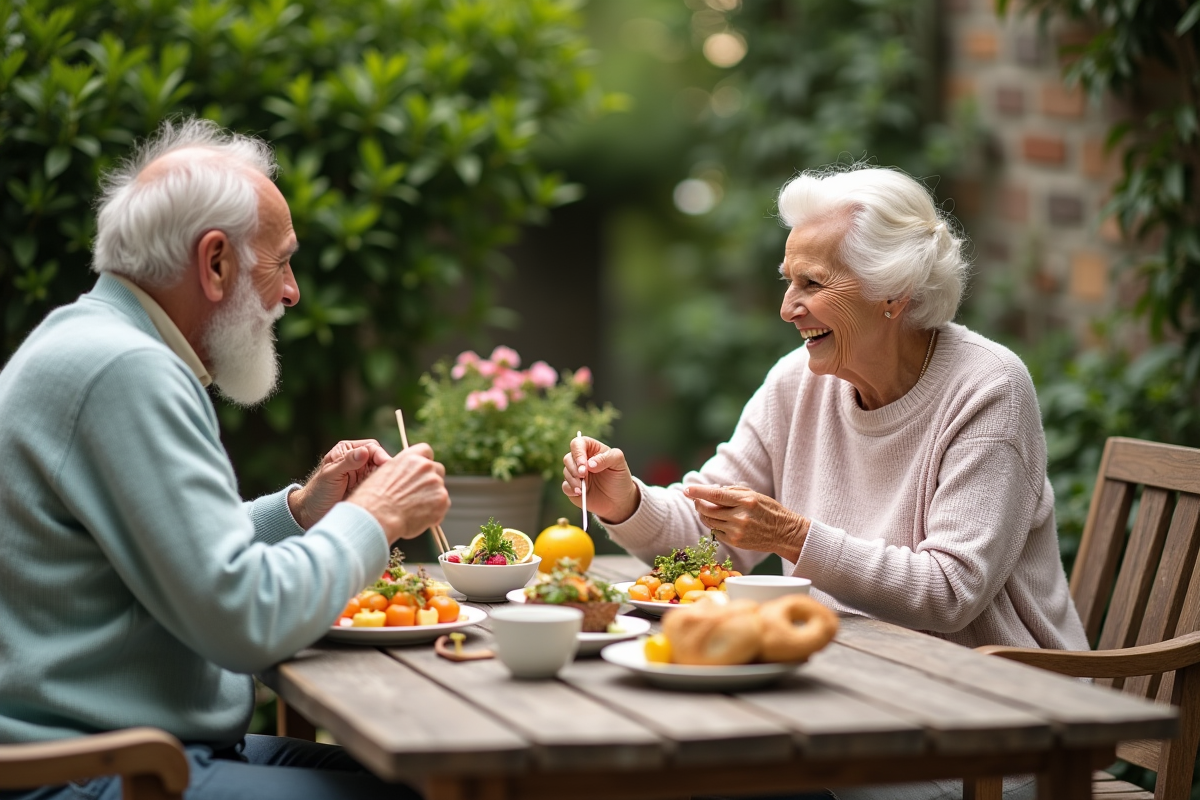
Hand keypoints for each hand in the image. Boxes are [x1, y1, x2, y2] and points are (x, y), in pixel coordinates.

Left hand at [289, 439, 391, 528]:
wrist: (311, 514)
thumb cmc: (317, 492)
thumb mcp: (331, 475)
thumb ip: (347, 462)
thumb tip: (364, 451)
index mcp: (347, 451)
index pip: (371, 448)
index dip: (380, 455)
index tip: (385, 464)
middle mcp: (357, 461)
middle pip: (380, 459)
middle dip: (386, 467)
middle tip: (391, 478)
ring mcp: (363, 475)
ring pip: (382, 473)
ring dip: (386, 479)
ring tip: (390, 488)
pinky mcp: (367, 489)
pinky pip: (380, 486)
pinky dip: (384, 489)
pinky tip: (386, 495)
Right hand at [345, 444, 449, 544]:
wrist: (378, 516)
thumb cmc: (374, 499)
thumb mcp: (383, 474)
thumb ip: (401, 471)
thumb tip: (407, 478)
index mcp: (410, 457)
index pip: (426, 451)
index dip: (425, 461)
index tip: (422, 471)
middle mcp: (425, 466)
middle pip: (437, 470)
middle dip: (431, 481)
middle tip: (419, 495)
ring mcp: (436, 482)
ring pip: (440, 489)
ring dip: (432, 498)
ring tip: (415, 510)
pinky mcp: (442, 499)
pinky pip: (443, 505)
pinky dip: (435, 512)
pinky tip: (420, 518)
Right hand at [561, 436, 639, 523]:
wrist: (619, 500)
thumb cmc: (619, 478)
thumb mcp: (619, 463)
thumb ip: (606, 458)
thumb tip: (590, 463)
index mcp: (591, 449)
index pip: (578, 444)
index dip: (578, 453)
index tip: (584, 465)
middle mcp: (581, 460)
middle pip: (568, 458)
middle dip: (574, 468)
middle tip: (583, 476)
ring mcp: (576, 474)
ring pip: (566, 472)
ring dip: (573, 480)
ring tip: (584, 488)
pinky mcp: (572, 487)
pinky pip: (565, 486)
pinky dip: (570, 489)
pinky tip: (580, 493)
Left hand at [683, 484, 809, 562]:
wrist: (784, 532)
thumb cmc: (768, 510)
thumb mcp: (754, 494)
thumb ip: (732, 491)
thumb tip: (711, 490)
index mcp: (745, 501)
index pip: (715, 495)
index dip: (699, 492)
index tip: (687, 490)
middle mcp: (740, 516)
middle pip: (708, 510)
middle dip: (698, 504)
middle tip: (696, 499)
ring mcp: (737, 531)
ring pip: (709, 522)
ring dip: (704, 515)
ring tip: (707, 509)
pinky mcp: (735, 542)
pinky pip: (716, 532)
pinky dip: (714, 525)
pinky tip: (721, 521)